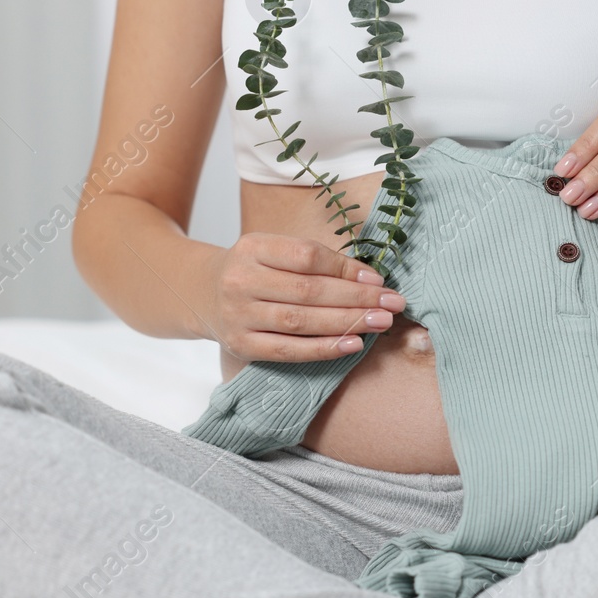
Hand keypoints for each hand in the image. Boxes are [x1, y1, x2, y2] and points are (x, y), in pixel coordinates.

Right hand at [207, 233, 405, 363]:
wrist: (204, 293)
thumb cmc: (255, 270)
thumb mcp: (276, 251)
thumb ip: (316, 260)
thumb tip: (369, 279)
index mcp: (253, 247)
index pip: (306, 256)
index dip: (345, 269)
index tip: (378, 279)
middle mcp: (241, 280)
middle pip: (308, 291)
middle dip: (357, 298)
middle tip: (392, 304)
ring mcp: (238, 315)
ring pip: (301, 321)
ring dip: (347, 322)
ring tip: (381, 322)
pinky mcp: (241, 345)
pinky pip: (288, 350)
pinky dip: (323, 348)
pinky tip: (352, 344)